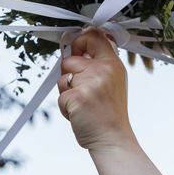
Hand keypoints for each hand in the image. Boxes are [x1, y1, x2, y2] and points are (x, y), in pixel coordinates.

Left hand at [57, 29, 135, 150]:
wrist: (113, 138)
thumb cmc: (109, 113)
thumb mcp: (113, 81)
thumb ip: (99, 64)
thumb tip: (77, 50)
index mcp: (112, 64)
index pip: (94, 36)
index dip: (79, 41)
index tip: (77, 51)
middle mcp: (102, 70)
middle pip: (69, 60)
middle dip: (68, 76)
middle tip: (82, 91)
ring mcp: (90, 83)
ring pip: (62, 78)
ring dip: (66, 92)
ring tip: (83, 104)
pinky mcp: (77, 96)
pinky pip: (60, 96)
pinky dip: (65, 108)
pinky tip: (79, 114)